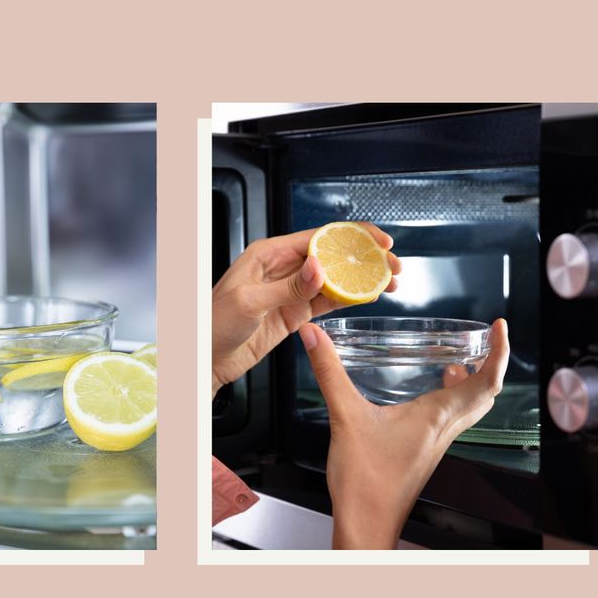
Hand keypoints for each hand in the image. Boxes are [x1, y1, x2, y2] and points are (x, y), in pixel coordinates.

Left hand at [211, 224, 399, 397]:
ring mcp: (290, 291)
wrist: (204, 359)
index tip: (379, 243)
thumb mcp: (249, 302)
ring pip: (335, 278)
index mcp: (269, 254)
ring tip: (390, 283)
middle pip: (333, 255)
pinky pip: (326, 301)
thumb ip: (287, 287)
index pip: (320, 237)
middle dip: (365, 258)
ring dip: (363, 280)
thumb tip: (320, 269)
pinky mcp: (293, 313)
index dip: (353, 238)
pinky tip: (368, 297)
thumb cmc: (212, 325)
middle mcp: (282, 268)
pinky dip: (349, 299)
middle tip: (393, 267)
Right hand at [298, 318, 510, 548]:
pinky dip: (451, 400)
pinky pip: (450, 420)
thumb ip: (329, 373)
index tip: (500, 328)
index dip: (500, 351)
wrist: (366, 524)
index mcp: (437, 418)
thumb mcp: (344, 417)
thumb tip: (314, 338)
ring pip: (470, 409)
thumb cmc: (365, 482)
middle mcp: (444, 430)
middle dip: (491, 364)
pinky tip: (427, 394)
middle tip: (485, 340)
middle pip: (486, 394)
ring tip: (459, 361)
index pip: (486, 381)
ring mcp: (436, 443)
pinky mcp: (423, 452)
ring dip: (473, 383)